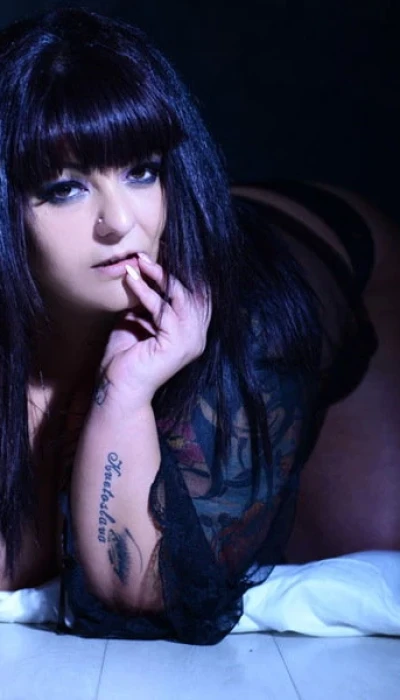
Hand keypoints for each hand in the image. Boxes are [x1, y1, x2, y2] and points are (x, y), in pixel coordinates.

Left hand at [99, 254, 210, 408]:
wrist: (118, 389)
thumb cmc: (125, 358)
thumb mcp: (138, 321)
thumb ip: (147, 301)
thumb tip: (143, 271)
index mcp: (193, 333)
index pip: (196, 295)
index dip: (181, 274)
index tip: (159, 256)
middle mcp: (197, 337)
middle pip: (192, 292)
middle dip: (169, 270)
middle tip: (144, 255)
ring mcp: (191, 341)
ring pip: (180, 297)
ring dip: (158, 276)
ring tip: (139, 262)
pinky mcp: (177, 344)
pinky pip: (163, 310)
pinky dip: (146, 292)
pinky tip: (132, 280)